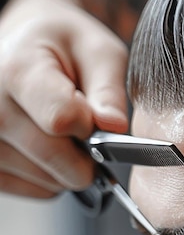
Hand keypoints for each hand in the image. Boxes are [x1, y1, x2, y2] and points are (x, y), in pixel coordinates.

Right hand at [0, 0, 128, 197]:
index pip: (61, 119)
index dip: (91, 126)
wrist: (24, 44)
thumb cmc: (63, 46)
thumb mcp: (98, 53)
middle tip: (90, 131)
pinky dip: (54, 177)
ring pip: (46, 179)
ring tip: (63, 131)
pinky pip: (35, 190)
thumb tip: (114, 127)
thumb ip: (109, 91)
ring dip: (70, 166)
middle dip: (87, 154)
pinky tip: (50, 147)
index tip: (96, 115)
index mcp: (17, 69)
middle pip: (53, 156)